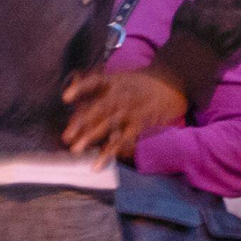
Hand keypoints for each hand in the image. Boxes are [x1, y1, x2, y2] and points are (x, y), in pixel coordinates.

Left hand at [61, 66, 187, 160]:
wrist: (174, 81)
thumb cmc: (142, 83)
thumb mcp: (121, 77)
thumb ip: (99, 86)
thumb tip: (73, 96)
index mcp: (114, 81)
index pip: (94, 82)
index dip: (79, 88)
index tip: (66, 97)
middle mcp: (121, 94)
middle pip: (98, 108)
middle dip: (81, 122)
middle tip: (66, 136)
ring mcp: (131, 109)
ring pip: (108, 124)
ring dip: (91, 137)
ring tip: (76, 149)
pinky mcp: (140, 123)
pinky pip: (122, 139)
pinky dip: (109, 152)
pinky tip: (98, 163)